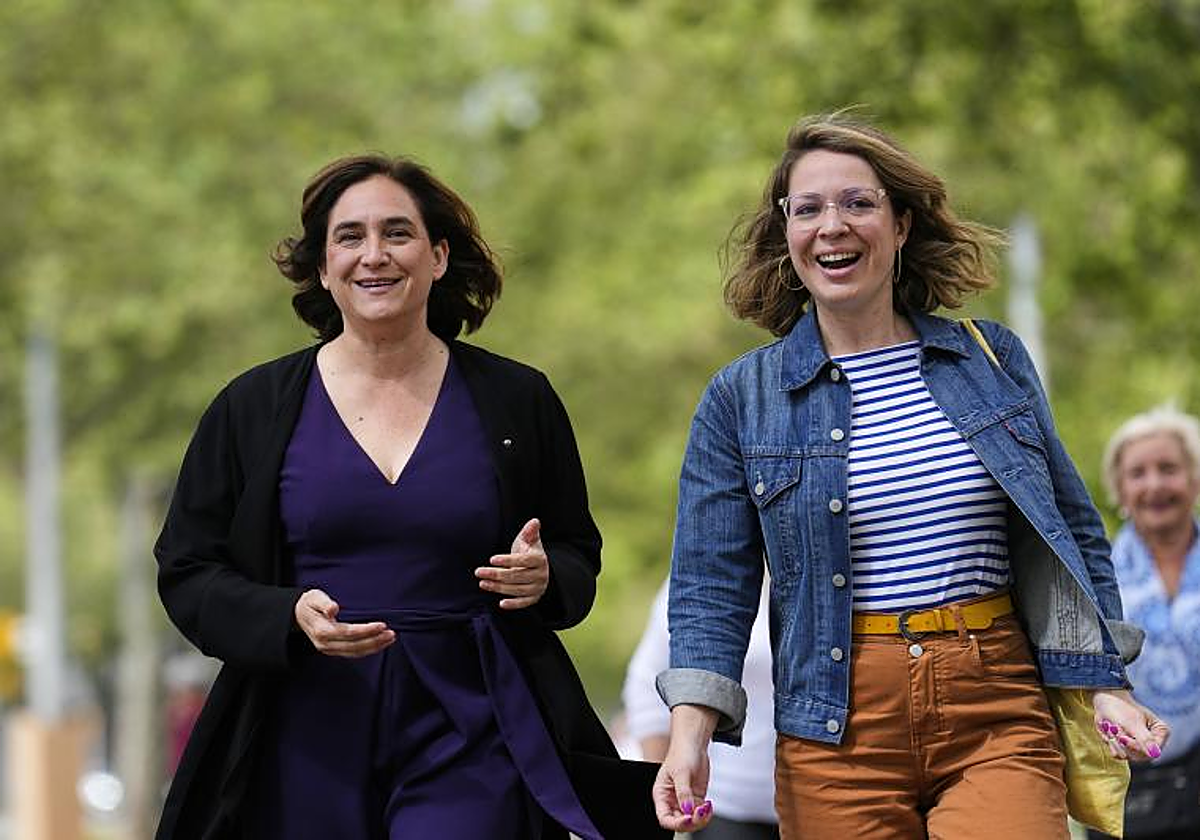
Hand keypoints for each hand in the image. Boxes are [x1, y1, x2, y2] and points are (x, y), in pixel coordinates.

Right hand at [293, 589, 394, 657]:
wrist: (298, 614)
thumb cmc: (309, 603)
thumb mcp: (314, 598)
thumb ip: (324, 603)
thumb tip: (333, 609)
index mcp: (321, 630)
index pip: (348, 632)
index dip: (365, 630)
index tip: (382, 625)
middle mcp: (325, 643)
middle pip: (353, 645)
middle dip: (374, 641)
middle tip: (391, 634)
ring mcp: (328, 649)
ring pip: (354, 652)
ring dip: (374, 647)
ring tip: (390, 639)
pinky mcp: (333, 650)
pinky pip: (352, 653)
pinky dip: (367, 650)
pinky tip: (379, 644)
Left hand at [475, 518, 548, 609]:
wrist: (538, 569)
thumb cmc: (529, 552)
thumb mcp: (529, 540)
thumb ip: (530, 531)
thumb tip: (534, 521)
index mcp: (540, 559)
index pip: (523, 560)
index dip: (507, 560)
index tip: (492, 559)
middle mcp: (541, 575)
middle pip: (516, 575)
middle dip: (496, 574)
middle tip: (479, 572)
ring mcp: (538, 587)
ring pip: (517, 589)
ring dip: (498, 588)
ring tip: (482, 583)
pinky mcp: (534, 598)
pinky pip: (523, 603)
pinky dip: (513, 604)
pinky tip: (501, 603)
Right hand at [652, 705, 716, 831]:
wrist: (694, 745)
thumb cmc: (682, 754)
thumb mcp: (682, 773)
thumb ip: (684, 793)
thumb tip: (687, 809)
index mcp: (662, 795)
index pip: (664, 818)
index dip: (676, 822)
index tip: (688, 817)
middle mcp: (672, 800)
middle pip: (679, 822)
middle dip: (691, 821)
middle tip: (701, 812)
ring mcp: (685, 801)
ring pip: (691, 821)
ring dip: (700, 818)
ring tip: (707, 807)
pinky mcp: (696, 799)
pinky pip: (700, 814)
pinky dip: (706, 813)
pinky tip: (709, 805)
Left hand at [1091, 688, 1169, 760]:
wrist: (1105, 701)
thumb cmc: (1121, 708)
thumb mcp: (1133, 723)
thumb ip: (1144, 739)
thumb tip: (1154, 754)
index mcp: (1160, 733)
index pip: (1153, 752)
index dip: (1136, 747)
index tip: (1122, 738)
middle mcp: (1152, 743)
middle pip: (1139, 756)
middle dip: (1122, 742)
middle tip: (1116, 728)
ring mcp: (1138, 747)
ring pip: (1126, 755)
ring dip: (1114, 740)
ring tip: (1113, 727)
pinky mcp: (1125, 748)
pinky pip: (1116, 754)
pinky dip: (1110, 742)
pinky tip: (1110, 731)